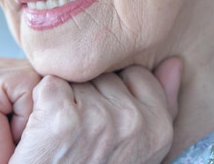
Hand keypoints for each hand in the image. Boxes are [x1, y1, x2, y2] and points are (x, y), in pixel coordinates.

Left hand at [9, 57, 182, 163]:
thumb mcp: (138, 149)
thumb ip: (161, 105)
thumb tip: (173, 63)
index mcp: (158, 128)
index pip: (135, 74)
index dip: (113, 94)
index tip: (102, 125)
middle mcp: (133, 120)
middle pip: (103, 74)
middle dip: (89, 94)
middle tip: (79, 134)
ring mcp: (98, 117)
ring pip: (76, 76)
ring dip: (64, 98)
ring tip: (62, 135)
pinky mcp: (61, 115)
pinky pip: (49, 83)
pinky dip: (39, 102)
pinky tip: (43, 131)